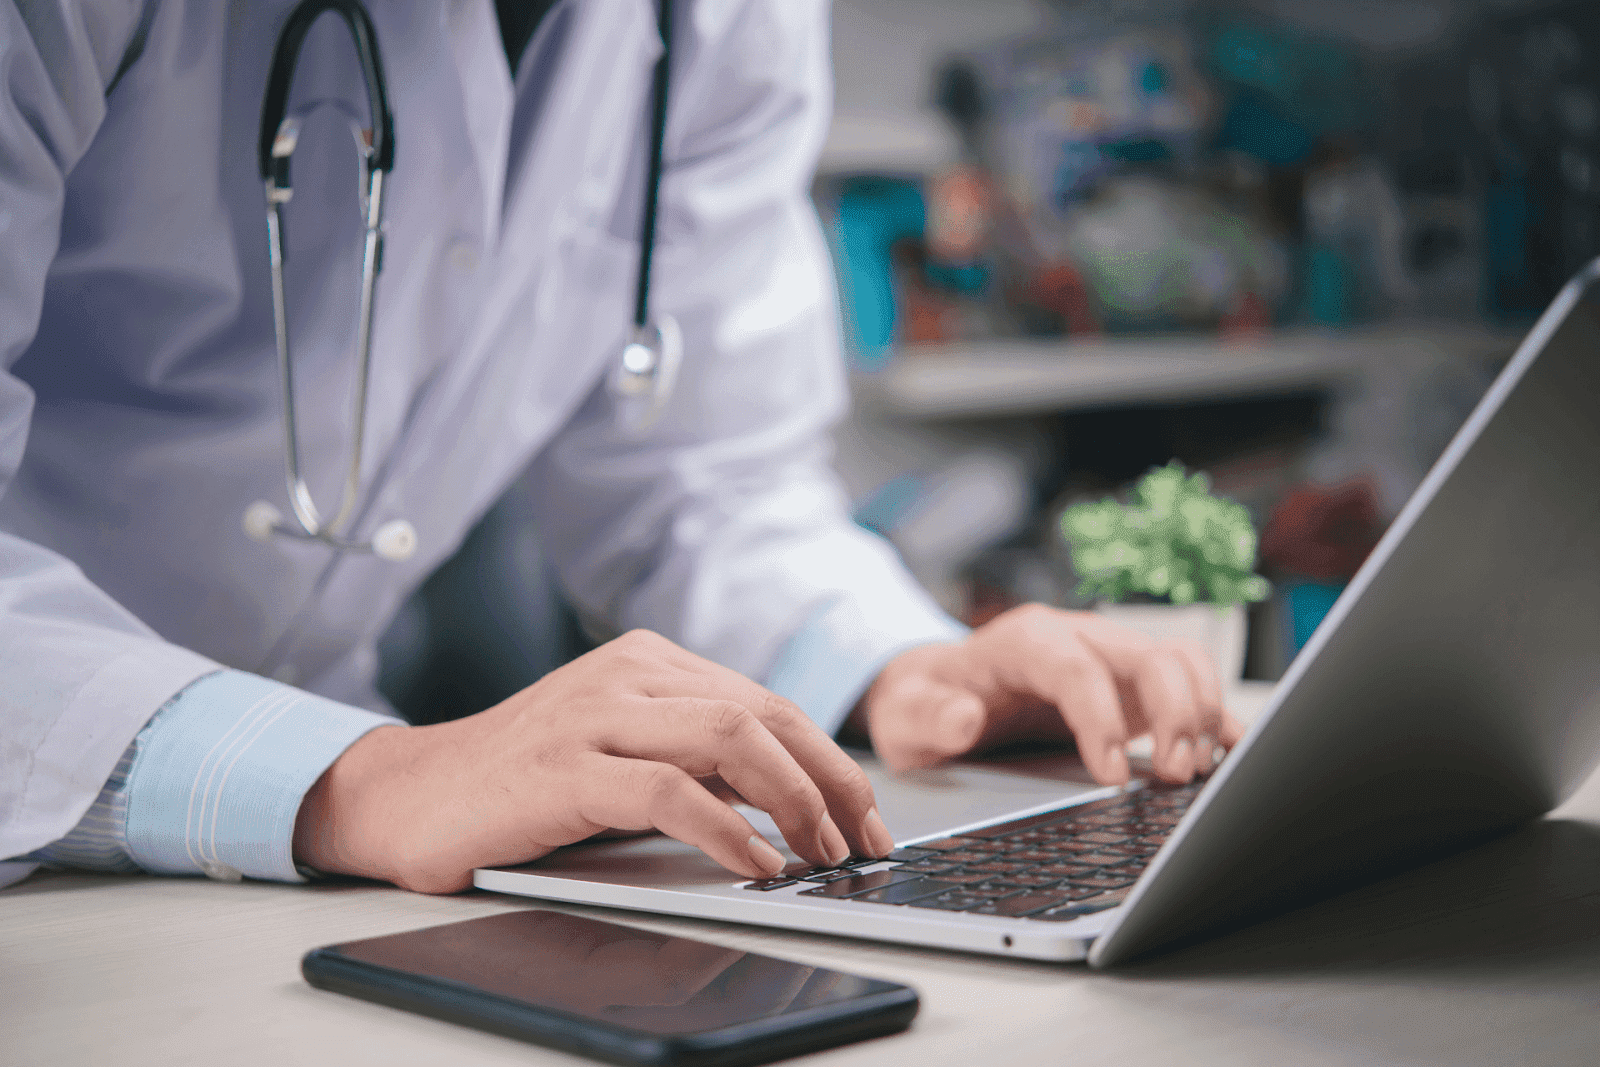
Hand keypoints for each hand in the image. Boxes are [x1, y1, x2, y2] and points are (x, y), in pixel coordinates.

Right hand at [294, 630, 894, 892]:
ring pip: (728, 737)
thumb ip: (695, 760)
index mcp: (650, 662)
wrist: (410, 795)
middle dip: (830, 782)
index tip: (865, 819)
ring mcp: (594, 714)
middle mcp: (629, 674)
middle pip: (764, 715)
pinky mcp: (563, 766)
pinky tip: (753, 862)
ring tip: (818, 853)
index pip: (768, 704)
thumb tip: (790, 797)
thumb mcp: (622, 753)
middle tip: (860, 842)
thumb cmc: (520, 782)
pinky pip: (667, 790)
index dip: (830, 763)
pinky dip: (725, 829)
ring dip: (792, 800)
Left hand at [852, 604, 1244, 784]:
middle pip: (1148, 655)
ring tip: (1192, 774)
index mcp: (1024, 640)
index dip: (1100, 718)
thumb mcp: (906, 715)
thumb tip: (965, 718)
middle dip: (1174, 713)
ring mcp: (1111, 660)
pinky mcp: (1132, 688)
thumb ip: (930, 716)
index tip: (1110, 777)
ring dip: (1201, 714)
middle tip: (1173, 776)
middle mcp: (1077, 639)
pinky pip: (1189, 687)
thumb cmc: (925, 702)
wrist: (937, 690)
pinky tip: (1225, 756)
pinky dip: (1214, 717)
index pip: (1077, 667)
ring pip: (1180, 663)